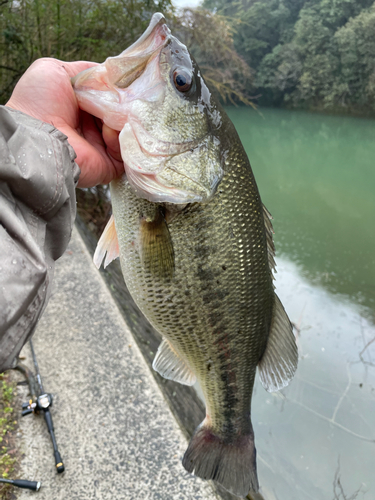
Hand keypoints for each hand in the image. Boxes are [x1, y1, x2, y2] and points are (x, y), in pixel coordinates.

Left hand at [6, 58, 123, 187]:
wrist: (36, 135)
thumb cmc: (38, 102)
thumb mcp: (56, 71)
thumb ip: (85, 71)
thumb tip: (111, 73)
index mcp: (82, 107)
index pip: (111, 95)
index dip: (120, 87)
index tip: (128, 80)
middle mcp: (94, 127)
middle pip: (123, 111)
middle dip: (125, 101)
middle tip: (123, 96)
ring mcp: (103, 146)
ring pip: (128, 128)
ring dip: (123, 117)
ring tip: (112, 113)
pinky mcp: (110, 164)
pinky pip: (127, 148)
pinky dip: (121, 136)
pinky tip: (108, 130)